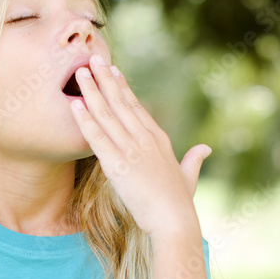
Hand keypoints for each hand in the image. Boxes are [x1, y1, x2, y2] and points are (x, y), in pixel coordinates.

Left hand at [70, 54, 210, 238]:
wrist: (174, 220)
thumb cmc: (179, 203)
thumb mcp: (189, 176)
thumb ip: (194, 160)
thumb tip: (205, 149)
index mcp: (158, 139)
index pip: (136, 107)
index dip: (122, 87)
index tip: (112, 71)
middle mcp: (144, 138)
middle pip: (120, 102)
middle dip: (104, 79)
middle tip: (93, 58)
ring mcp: (130, 149)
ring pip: (106, 114)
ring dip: (90, 91)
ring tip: (79, 72)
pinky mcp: (117, 164)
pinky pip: (96, 137)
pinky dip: (84, 120)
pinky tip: (74, 105)